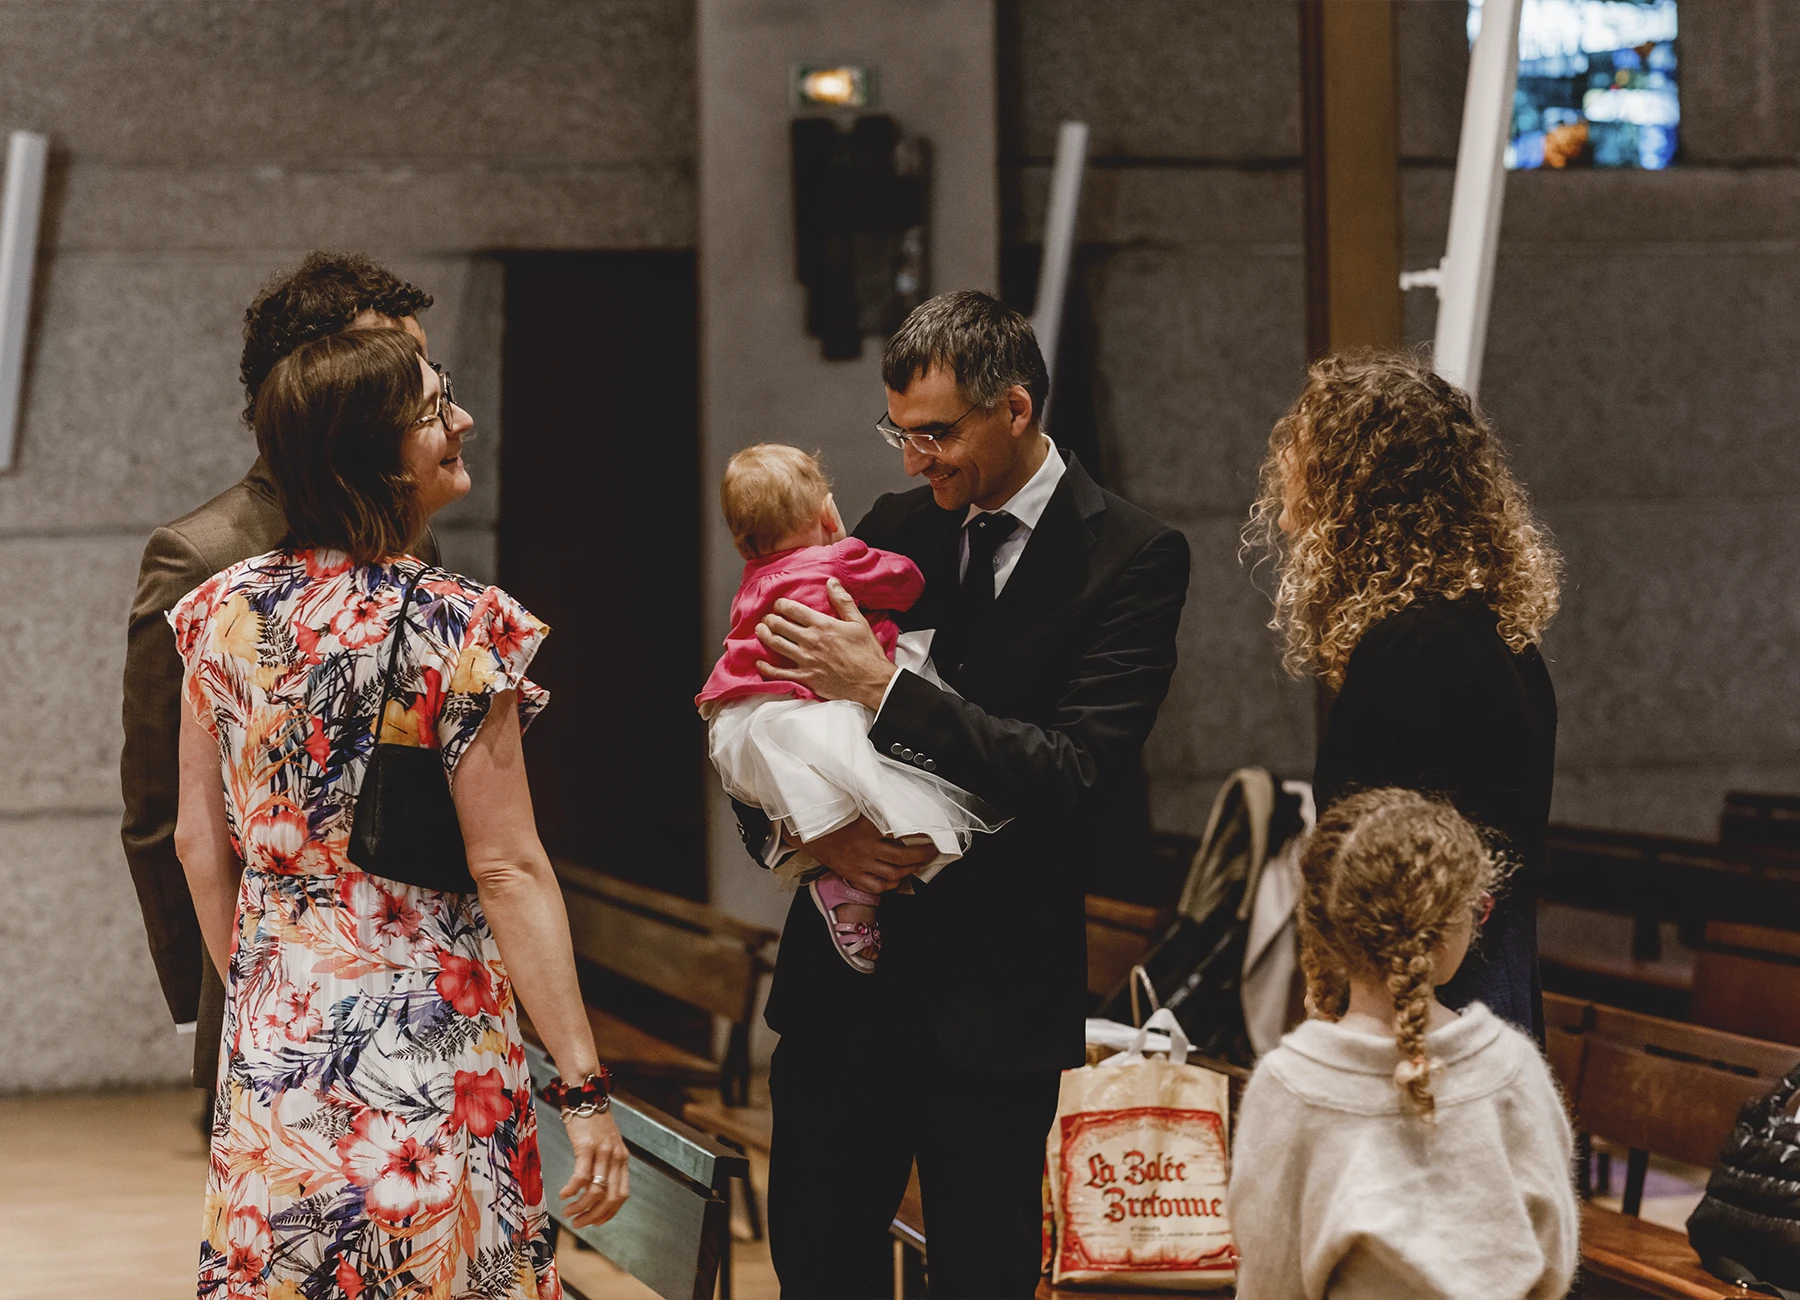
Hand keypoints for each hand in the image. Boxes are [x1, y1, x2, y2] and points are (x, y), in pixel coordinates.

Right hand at [560, 1109, 630, 1227]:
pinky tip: (563, 1194)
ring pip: (596, 1191)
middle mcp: (616, 1158)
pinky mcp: (587, 1147)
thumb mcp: (604, 1144)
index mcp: (622, 1159)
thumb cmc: (592, 1121)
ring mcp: (603, 1152)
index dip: (608, 1213)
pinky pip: (581, 1177)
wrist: (586, 1094)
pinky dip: (572, 1190)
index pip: (621, 1195)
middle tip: (577, 1223)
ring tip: (567, 1212)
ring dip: (580, 1207)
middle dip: (593, 1216)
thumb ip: (603, 1165)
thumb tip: (591, 1190)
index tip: (594, 1222)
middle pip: (610, 1198)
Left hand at [755, 579, 896, 709]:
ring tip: (760, 630)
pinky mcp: (805, 677)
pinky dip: (766, 668)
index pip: (793, 610)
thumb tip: (831, 582)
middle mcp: (810, 641)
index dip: (781, 605)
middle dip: (770, 619)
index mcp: (822, 625)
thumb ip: (843, 601)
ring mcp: (806, 660)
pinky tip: (760, 662)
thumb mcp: (859, 621)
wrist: (871, 681)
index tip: (778, 604)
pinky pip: (780, 674)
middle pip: (780, 626)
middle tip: (767, 617)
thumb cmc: (866, 652)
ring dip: (765, 636)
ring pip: (777, 645)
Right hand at [801, 816, 934, 893]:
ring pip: (892, 873)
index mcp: (868, 827)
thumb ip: (878, 808)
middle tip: (932, 852)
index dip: (920, 835)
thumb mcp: (857, 806)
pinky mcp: (852, 875)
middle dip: (922, 855)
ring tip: (918, 865)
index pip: (901, 832)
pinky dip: (890, 885)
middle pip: (902, 857)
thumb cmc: (833, 817)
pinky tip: (897, 879)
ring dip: (910, 870)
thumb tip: (900, 804)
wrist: (809, 832)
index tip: (930, 833)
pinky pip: (876, 886)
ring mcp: (859, 864)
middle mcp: (865, 847)